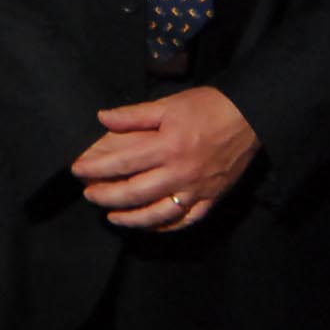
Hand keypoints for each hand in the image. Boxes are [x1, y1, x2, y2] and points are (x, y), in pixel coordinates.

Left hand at [69, 86, 258, 231]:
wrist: (251, 117)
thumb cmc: (208, 106)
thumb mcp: (169, 103)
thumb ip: (134, 115)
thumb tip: (102, 118)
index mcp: (167, 146)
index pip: (122, 163)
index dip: (96, 169)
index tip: (77, 171)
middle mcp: (180, 173)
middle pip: (135, 193)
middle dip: (107, 196)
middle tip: (89, 195)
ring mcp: (196, 190)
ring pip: (157, 214)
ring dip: (131, 219)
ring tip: (112, 216)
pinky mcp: (211, 199)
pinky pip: (185, 220)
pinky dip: (165, 226)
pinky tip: (149, 225)